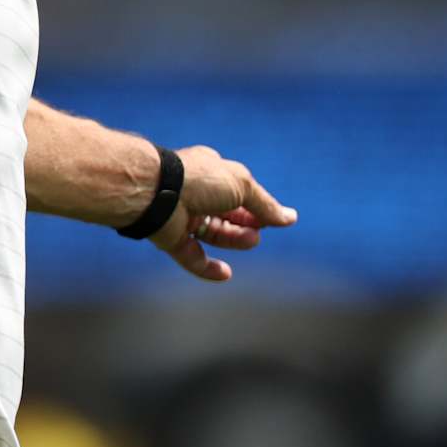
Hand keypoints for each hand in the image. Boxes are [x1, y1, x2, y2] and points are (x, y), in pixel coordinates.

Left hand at [152, 146, 297, 281]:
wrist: (157, 191)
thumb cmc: (200, 179)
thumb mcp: (242, 185)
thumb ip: (265, 204)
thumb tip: (290, 217)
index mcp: (210, 172)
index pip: (237, 192)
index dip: (256, 205)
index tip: (276, 219)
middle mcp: (195, 194)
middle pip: (227, 215)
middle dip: (246, 223)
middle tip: (259, 231)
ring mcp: (182, 217)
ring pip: (212, 234)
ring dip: (234, 240)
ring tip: (251, 241)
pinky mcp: (170, 239)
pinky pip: (192, 257)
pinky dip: (208, 268)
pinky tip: (226, 274)